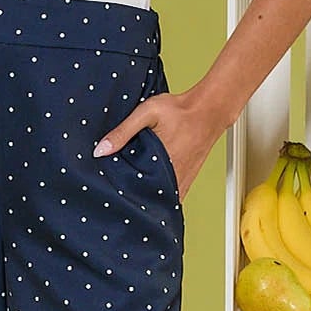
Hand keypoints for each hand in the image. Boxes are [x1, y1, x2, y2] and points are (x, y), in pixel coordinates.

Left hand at [93, 90, 212, 203]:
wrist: (209, 109)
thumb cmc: (180, 110)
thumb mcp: (146, 113)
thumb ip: (123, 131)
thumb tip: (100, 151)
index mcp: (160, 162)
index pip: (137, 190)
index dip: (123, 196)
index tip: (111, 196)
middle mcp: (174, 175)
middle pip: (149, 199)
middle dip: (134, 201)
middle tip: (121, 199)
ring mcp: (183, 179)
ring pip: (163, 200)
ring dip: (149, 200)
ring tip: (134, 199)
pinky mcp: (189, 177)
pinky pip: (174, 196)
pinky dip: (163, 197)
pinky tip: (152, 194)